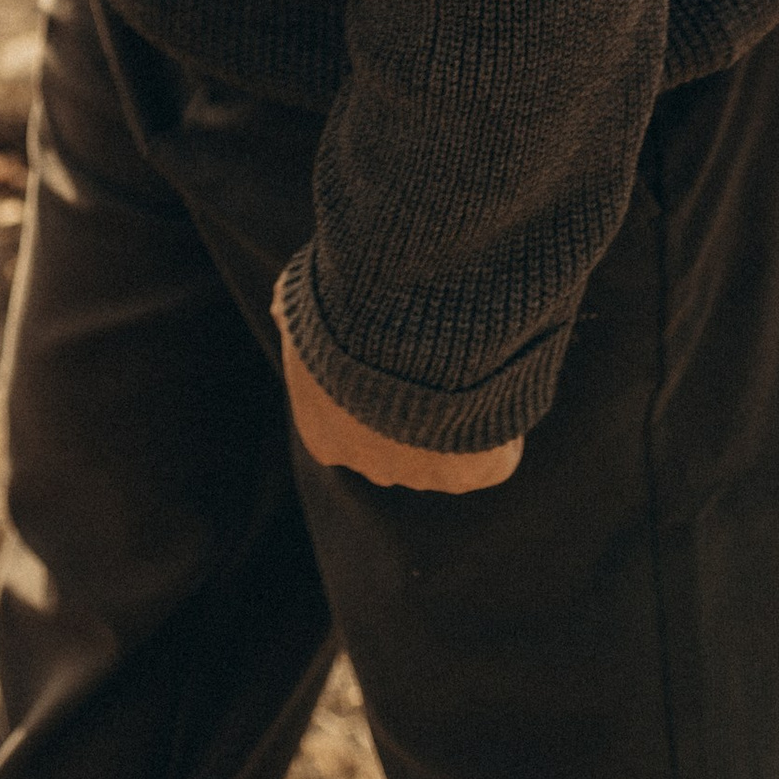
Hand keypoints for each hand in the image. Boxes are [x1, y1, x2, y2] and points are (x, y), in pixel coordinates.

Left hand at [270, 273, 524, 494]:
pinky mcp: (481, 471)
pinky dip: (499, 415)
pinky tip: (488, 373)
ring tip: (457, 351)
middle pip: (395, 439)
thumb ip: (292, 309)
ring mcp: (429, 476)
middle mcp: (372, 468)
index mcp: (324, 437)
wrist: (408, 328)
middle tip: (424, 342)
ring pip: (446, 444)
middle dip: (408, 401)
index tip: (384, 343)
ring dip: (453, 410)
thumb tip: (279, 303)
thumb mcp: (304, 301)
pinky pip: (495, 446)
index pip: (344, 418)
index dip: (367, 380)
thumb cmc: (348, 310)